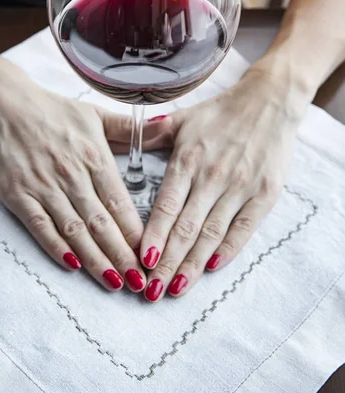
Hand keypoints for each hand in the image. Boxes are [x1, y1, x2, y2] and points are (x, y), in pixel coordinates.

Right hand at [0, 64, 165, 292]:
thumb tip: (165, 127)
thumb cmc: (54, 111)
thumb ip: (129, 130)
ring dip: (95, 259)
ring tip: (114, 282)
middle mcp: (72, 175)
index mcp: (95, 157)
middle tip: (140, 282)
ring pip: (74, 230)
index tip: (153, 255)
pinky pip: (40, 226)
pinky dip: (56, 247)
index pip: (120, 203)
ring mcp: (44, 187)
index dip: (136, 232)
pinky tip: (72, 265)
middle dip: (122, 255)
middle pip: (101, 223)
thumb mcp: (95, 114)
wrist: (5, 105)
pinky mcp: (18, 195)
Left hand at [139, 69, 306, 301]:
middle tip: (151, 291)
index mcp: (188, 159)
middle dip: (167, 262)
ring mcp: (240, 186)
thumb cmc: (221, 112)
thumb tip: (122, 142)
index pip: (166, 206)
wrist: (269, 101)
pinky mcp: (265, 193)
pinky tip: (212, 268)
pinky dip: (228, 249)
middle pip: (186, 228)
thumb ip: (153, 135)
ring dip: (193, 264)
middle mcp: (212, 176)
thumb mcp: (183, 118)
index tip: (139, 261)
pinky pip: (245, 228)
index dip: (152, 236)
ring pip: (212, 233)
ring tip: (176, 288)